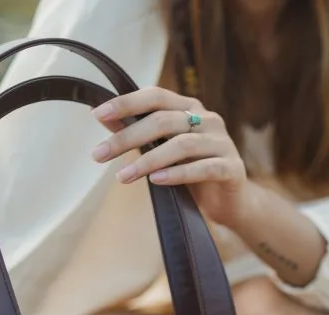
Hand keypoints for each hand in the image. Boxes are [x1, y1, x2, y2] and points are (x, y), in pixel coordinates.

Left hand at [91, 88, 253, 228]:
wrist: (232, 203)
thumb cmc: (193, 174)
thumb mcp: (162, 151)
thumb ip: (137, 132)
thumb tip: (102, 117)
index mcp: (190, 109)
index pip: (156, 96)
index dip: (126, 102)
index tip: (96, 114)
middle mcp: (208, 120)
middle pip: (163, 121)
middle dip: (127, 137)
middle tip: (99, 155)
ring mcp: (222, 143)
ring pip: (181, 145)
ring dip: (147, 160)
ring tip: (122, 176)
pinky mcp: (232, 168)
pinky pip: (203, 168)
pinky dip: (177, 174)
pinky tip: (156, 181)